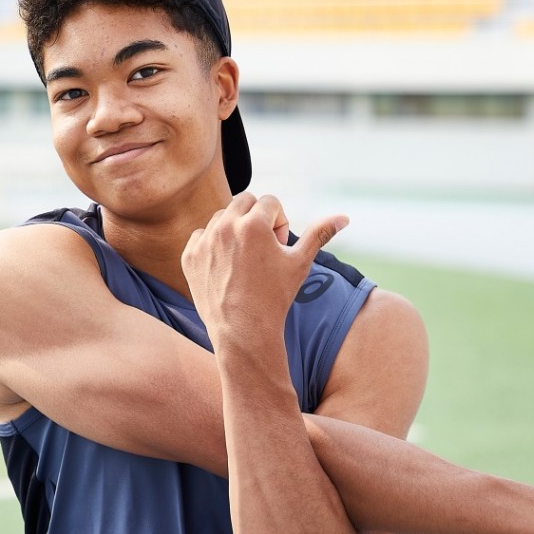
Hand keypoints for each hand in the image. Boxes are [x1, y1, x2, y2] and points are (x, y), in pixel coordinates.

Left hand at [181, 193, 347, 354]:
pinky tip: (226, 268)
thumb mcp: (300, 263)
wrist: (243, 332)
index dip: (279, 223)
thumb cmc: (276, 297)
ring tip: (244, 259)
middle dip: (256, 218)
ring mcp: (204, 241)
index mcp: (254, 224)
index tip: (278, 247)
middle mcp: (226, 227)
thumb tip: (344, 217)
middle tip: (262, 249)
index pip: (270, 201)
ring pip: (222, 217)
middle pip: (244, 201)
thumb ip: (320, 234)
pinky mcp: (189, 256)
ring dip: (234, 229)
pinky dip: (213, 245)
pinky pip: (201, 235)